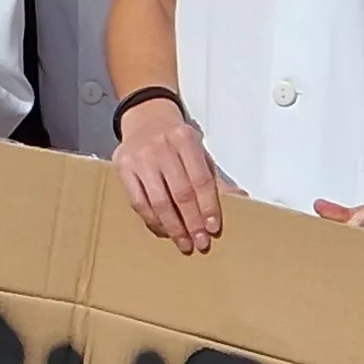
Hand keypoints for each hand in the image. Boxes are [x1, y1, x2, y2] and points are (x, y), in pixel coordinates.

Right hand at [112, 98, 223, 253]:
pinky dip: (152, 220)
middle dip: (192, 222)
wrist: (146, 120)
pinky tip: (164, 231)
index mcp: (185, 139)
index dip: (208, 206)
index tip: (213, 228)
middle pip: (180, 193)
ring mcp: (139, 157)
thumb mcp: (198, 152)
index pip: (200, 179)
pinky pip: (138, 202)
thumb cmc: (176, 141)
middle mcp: (160, 146)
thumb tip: (240, 199)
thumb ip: (215, 177)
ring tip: (184, 243)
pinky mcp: (122, 168)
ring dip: (173, 227)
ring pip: (158, 201)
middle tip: (201, 243)